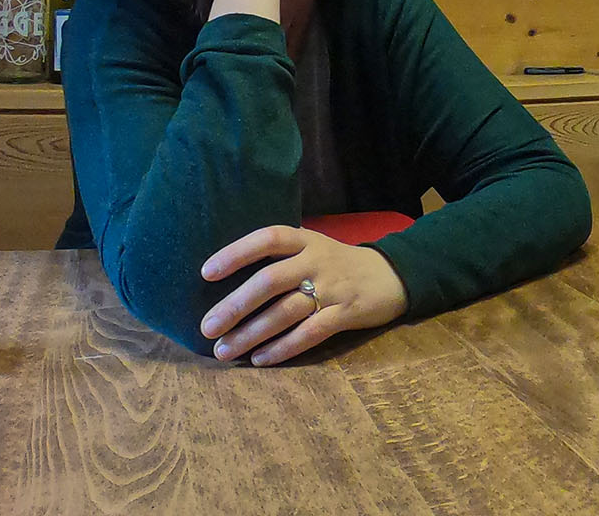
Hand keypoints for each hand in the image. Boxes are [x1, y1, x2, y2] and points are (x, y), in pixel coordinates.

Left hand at [198, 225, 408, 365]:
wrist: (392, 275)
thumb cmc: (338, 264)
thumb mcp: (313, 248)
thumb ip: (280, 257)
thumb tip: (227, 279)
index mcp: (306, 240)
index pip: (269, 238)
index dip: (237, 253)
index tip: (206, 273)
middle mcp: (318, 260)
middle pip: (271, 280)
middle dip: (236, 305)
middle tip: (208, 327)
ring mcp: (333, 288)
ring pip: (286, 312)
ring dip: (252, 333)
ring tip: (224, 350)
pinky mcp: (346, 313)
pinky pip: (310, 333)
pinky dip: (283, 348)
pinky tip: (260, 359)